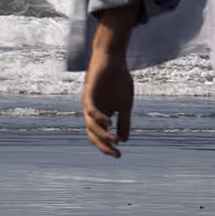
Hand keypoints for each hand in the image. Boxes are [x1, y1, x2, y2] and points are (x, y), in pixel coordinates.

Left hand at [82, 3, 138, 157]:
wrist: (114, 60)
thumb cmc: (118, 80)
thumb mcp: (125, 105)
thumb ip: (125, 122)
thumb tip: (124, 140)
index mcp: (101, 115)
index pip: (100, 136)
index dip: (107, 147)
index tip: (120, 155)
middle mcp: (92, 111)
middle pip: (93, 134)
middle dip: (103, 146)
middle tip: (116, 153)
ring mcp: (90, 103)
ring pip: (91, 125)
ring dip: (103, 135)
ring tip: (114, 141)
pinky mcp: (89, 93)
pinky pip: (91, 109)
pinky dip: (99, 118)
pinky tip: (109, 123)